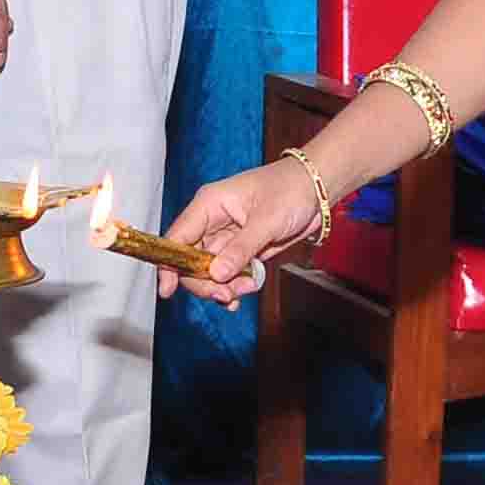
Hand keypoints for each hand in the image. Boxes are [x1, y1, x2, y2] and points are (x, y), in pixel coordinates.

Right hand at [158, 161, 330, 307]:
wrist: (317, 189)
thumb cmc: (290, 190)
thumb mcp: (267, 220)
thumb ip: (241, 249)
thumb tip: (216, 274)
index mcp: (208, 205)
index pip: (177, 238)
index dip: (169, 265)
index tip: (167, 291)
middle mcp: (212, 222)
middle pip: (191, 261)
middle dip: (205, 282)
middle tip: (225, 295)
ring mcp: (227, 238)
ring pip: (211, 272)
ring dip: (225, 286)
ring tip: (248, 288)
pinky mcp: (242, 250)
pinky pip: (229, 274)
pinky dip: (235, 286)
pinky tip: (244, 292)